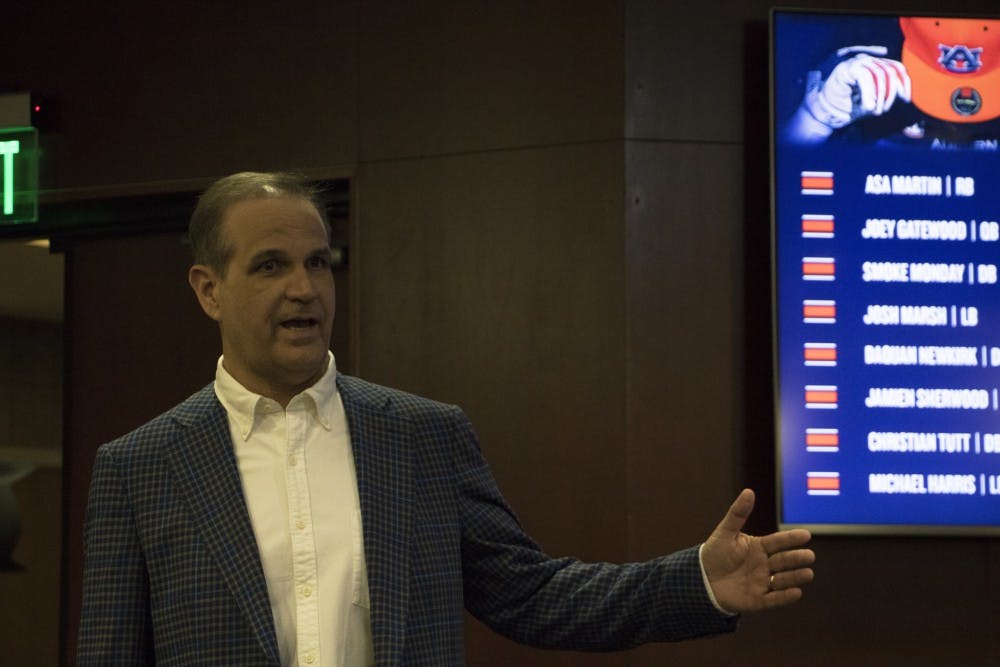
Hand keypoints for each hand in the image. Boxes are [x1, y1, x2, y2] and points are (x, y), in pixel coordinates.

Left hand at [701, 489, 813, 612]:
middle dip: (797, 558)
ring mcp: (763, 582)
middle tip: (809, 556)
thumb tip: (749, 491)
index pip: (778, 541)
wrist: (701, 579)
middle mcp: (765, 564)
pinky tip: (796, 592)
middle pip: (784, 560)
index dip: (791, 538)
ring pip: (783, 580)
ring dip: (795, 577)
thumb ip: (738, 513)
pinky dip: (785, 597)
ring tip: (807, 573)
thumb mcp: (725, 531)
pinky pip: (774, 599)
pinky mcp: (758, 599)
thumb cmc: (715, 553)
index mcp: (760, 547)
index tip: (806, 534)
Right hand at [804, 53, 910, 128]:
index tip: (905, 99)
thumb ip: (888, 94)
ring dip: (879, 96)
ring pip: (879, 74)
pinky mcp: (847, 67)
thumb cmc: (850, 106)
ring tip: (873, 110)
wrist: (826, 111)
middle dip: (890, 94)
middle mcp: (868, 60)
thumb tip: (904, 95)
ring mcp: (857, 62)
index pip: (897, 68)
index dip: (904, 83)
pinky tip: (867, 106)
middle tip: (882, 110)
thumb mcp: (874, 100)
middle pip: (889, 72)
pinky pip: (865, 77)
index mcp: (876, 65)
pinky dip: (869, 93)